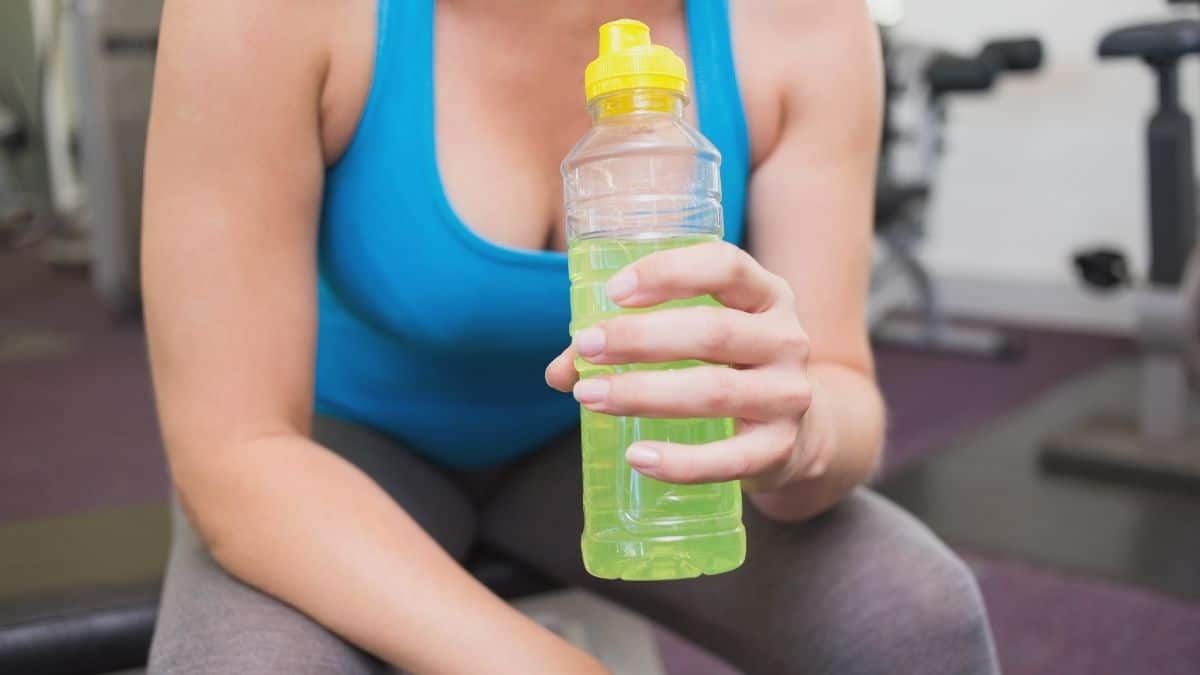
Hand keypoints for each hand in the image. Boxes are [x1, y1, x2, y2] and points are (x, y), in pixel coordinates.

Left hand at [546, 241, 827, 491]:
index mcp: (765, 295)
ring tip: (590, 396)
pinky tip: (637, 457)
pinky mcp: (779, 448)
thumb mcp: (695, 339)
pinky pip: (728, 459)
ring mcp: (788, 395)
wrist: (794, 433)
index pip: (725, 266)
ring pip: (714, 390)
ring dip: (644, 393)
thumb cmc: (727, 368)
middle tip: (586, 347)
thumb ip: (628, 343)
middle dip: (640, 339)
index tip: (613, 291)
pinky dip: (680, 462)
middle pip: (713, 332)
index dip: (669, 273)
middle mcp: (786, 339)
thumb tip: (560, 371)